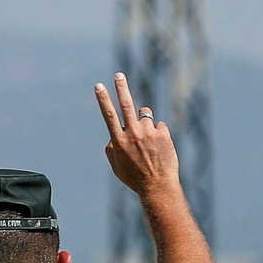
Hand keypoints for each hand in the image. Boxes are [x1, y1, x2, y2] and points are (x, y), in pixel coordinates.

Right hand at [95, 73, 179, 197]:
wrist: (158, 186)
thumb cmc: (135, 178)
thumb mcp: (116, 167)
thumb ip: (111, 149)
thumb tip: (112, 135)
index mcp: (119, 141)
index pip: (109, 115)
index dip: (103, 99)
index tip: (99, 86)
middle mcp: (133, 133)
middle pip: (126, 104)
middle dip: (121, 87)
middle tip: (119, 75)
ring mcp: (148, 133)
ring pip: (145, 116)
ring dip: (145, 123)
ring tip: (148, 142)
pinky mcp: (163, 134)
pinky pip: (159, 126)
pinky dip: (158, 134)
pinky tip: (159, 148)